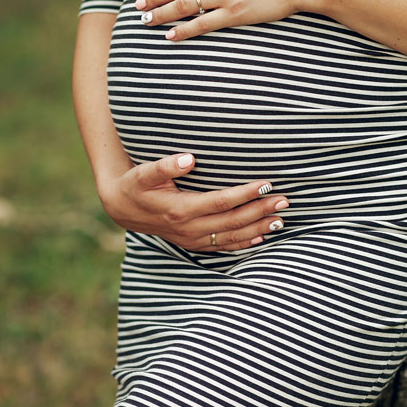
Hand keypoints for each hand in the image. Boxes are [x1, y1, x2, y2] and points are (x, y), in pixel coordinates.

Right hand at [98, 153, 289, 251]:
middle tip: (284, 200)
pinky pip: (223, 247)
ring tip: (281, 219)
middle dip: (259, 211)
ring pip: (231, 238)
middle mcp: (188, 228)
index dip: (245, 194)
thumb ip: (165, 165)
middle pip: (232, 222)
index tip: (266, 184)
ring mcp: (192, 239)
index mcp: (180, 209)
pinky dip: (244, 243)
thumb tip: (189, 159)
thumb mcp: (143, 172)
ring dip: (257, 228)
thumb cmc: (135, 185)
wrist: (121, 208)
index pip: (221, 202)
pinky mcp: (193, 243)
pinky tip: (261, 237)